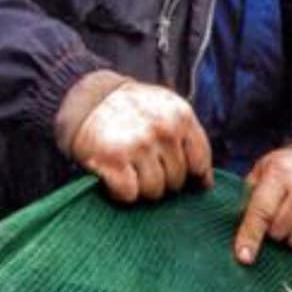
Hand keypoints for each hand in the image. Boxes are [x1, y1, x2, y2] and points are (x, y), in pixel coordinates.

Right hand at [68, 81, 211, 201]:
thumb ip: (188, 139)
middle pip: (176, 180)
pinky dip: (122, 192)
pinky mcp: (112, 160)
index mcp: (181, 116)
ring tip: (132, 171)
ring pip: (154, 191)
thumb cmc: (132, 109)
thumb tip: (205, 183)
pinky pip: (129, 194)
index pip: (200, 162)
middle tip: (147, 167)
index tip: (185, 179)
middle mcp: (162, 130)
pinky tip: (116, 178)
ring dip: (143, 188)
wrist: (87, 97)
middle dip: (164, 180)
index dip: (194, 176)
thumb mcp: (167, 109)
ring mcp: (137, 145)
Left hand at [234, 147, 291, 264]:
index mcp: (281, 172)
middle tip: (282, 215)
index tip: (244, 257)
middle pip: (279, 232)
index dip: (250, 236)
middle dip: (275, 231)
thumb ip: (249, 198)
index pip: (262, 212)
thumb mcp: (263, 172)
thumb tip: (242, 235)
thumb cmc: (288, 172)